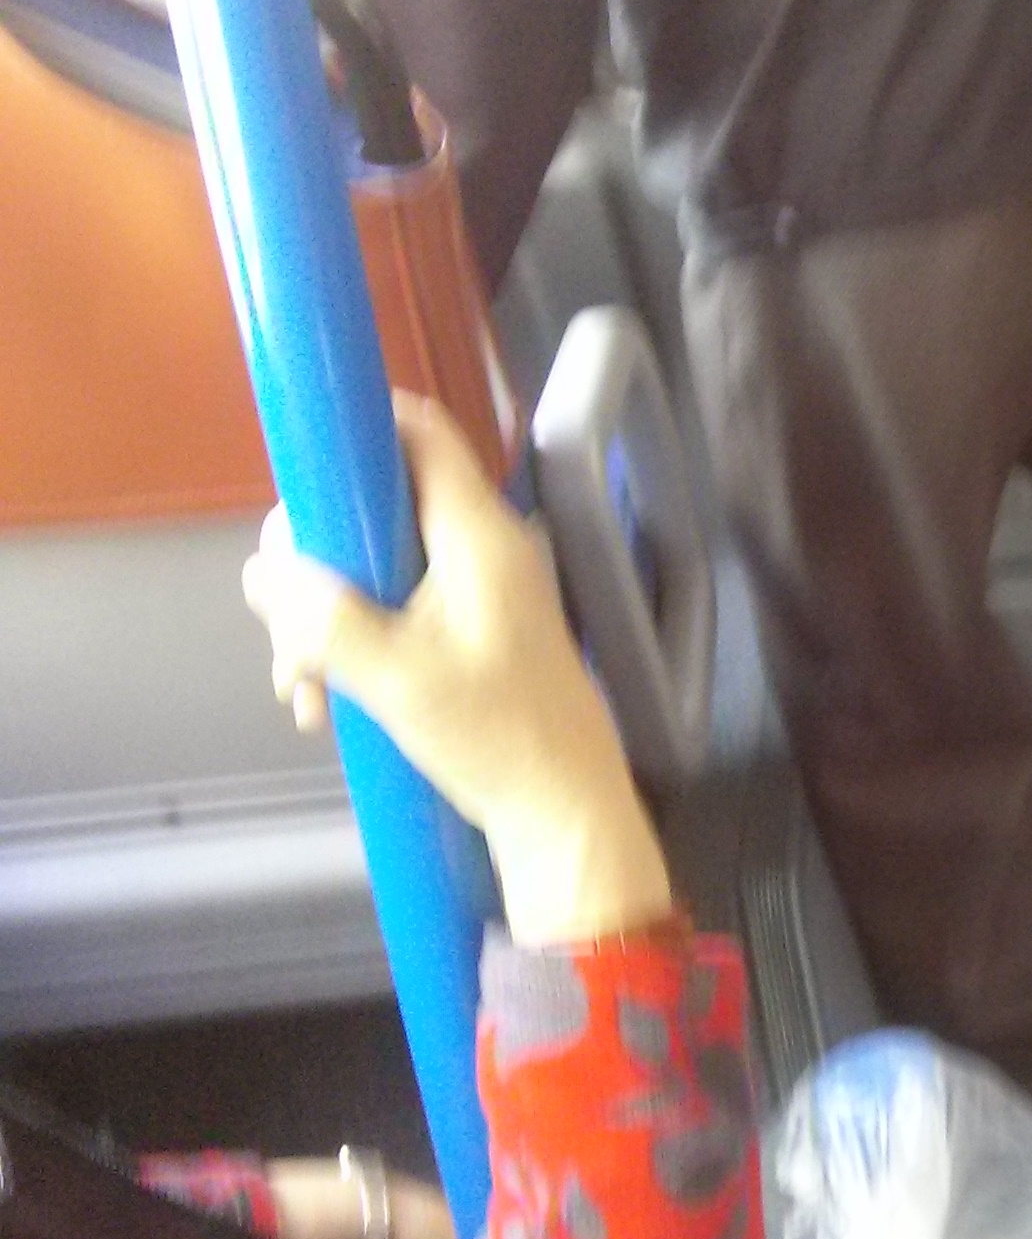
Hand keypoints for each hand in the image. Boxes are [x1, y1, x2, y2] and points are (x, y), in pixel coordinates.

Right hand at [242, 391, 675, 943]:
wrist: (561, 812)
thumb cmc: (496, 736)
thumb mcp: (394, 676)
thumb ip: (322, 616)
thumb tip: (264, 570)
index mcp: (477, 535)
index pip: (420, 434)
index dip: (356, 427)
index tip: (295, 463)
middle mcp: (477, 550)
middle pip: (370, 506)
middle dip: (311, 563)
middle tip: (286, 628)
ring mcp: (469, 593)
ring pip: (365, 568)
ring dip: (318, 621)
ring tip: (303, 691)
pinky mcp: (461, 635)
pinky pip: (384, 614)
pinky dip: (345, 650)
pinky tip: (321, 706)